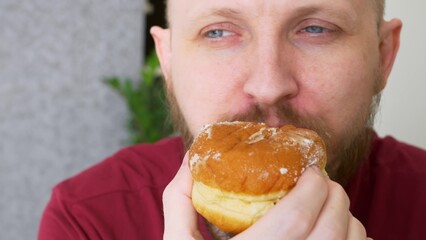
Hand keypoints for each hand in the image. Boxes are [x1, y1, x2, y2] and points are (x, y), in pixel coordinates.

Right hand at [163, 153, 368, 239]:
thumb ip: (180, 202)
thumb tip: (190, 161)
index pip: (294, 218)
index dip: (311, 188)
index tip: (310, 171)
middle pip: (329, 231)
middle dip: (336, 196)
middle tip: (323, 182)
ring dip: (348, 219)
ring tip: (330, 206)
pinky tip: (338, 235)